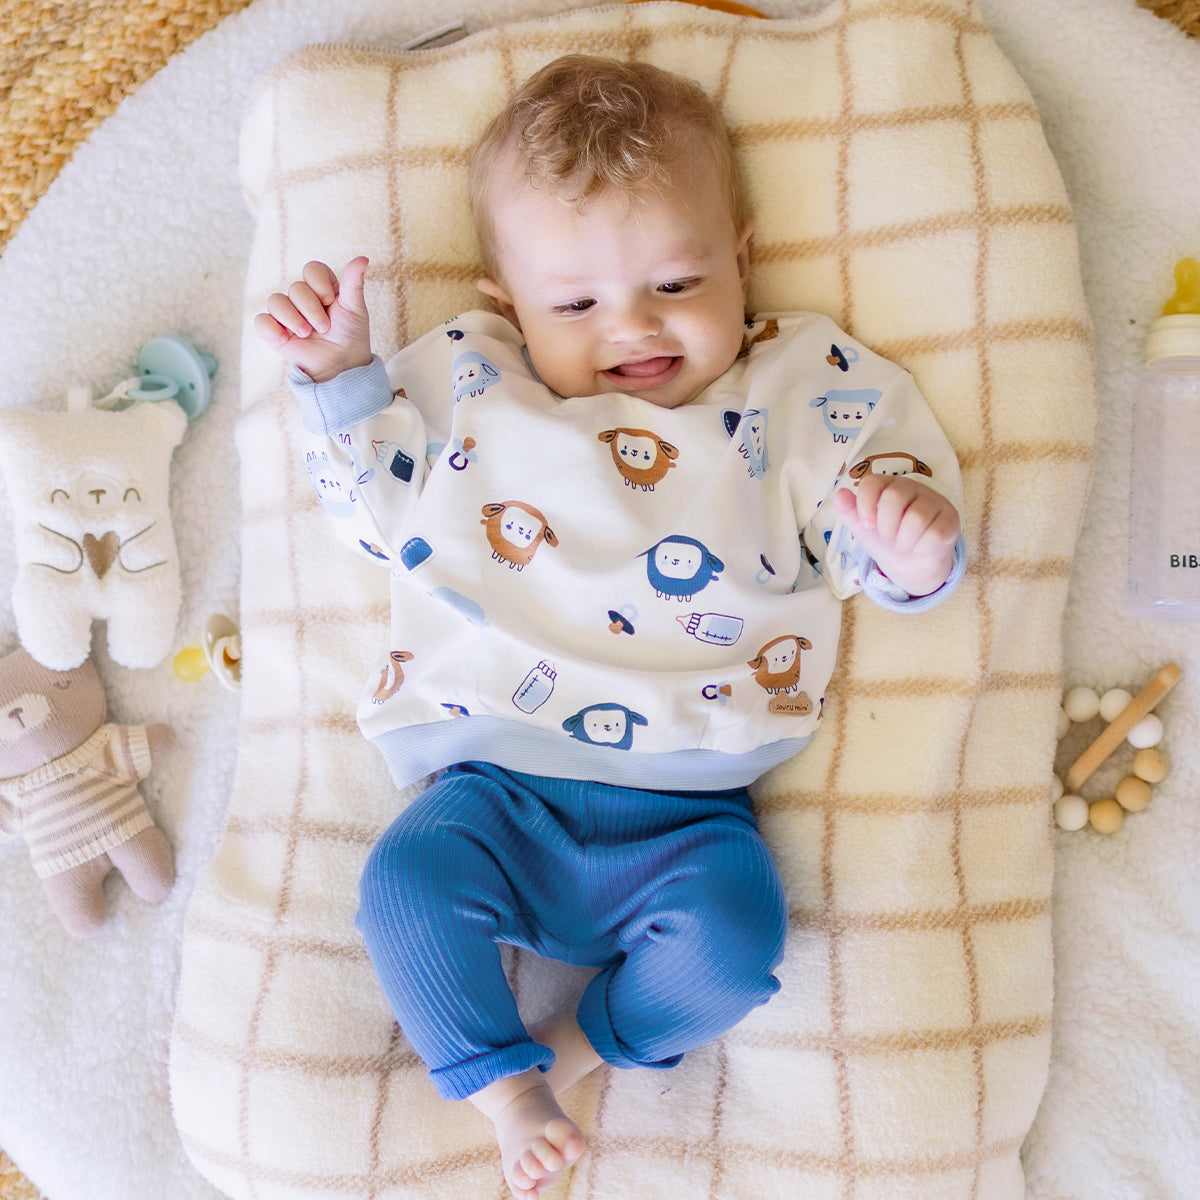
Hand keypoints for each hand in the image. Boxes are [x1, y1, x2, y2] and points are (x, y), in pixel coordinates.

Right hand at [254, 256, 372, 381]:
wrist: (342, 364)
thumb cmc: (350, 334)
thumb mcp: (355, 308)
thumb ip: (354, 283)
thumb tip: (363, 258)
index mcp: (321, 286)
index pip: (312, 269)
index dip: (319, 284)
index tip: (331, 301)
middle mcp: (302, 297)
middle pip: (295, 288)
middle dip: (311, 309)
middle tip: (325, 327)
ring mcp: (287, 313)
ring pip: (275, 301)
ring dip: (292, 318)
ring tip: (306, 334)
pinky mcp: (275, 330)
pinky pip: (261, 321)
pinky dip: (271, 329)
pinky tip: (286, 339)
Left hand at [832, 473, 960, 596]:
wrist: (910, 563)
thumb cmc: (887, 539)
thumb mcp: (864, 528)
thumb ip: (850, 512)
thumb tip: (839, 495)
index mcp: (888, 486)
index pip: (873, 482)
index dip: (866, 505)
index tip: (867, 525)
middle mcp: (912, 488)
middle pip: (895, 496)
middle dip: (886, 526)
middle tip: (888, 538)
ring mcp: (934, 501)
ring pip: (917, 517)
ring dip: (904, 541)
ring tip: (903, 545)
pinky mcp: (951, 518)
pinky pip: (935, 533)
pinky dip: (922, 547)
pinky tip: (920, 547)